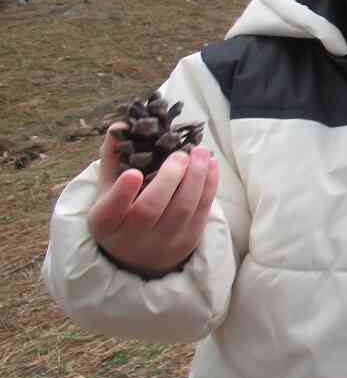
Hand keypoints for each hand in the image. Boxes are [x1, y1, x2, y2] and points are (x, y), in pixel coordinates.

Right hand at [87, 125, 219, 277]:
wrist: (140, 253)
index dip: (121, 193)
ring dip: (195, 177)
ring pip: (182, 210)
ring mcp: (162, 242)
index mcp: (105, 224)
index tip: (133, 173)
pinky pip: (202, 211)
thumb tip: (121, 125)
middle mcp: (131, 238)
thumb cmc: (122, 212)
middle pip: (150, 209)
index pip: (110, 211)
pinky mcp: (188, 240)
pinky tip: (211, 164)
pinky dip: (209, 185)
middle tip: (180, 154)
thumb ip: (113, 158)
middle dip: (168, 178)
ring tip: (200, 152)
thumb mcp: (109, 189)